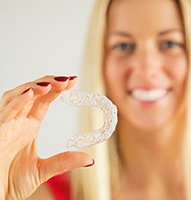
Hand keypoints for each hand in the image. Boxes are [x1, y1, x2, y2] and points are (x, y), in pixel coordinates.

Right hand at [0, 76, 93, 199]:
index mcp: (29, 126)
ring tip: (51, 84)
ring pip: (17, 97)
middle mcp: (17, 122)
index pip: (44, 101)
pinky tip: (31, 93)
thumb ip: (64, 161)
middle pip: (32, 93)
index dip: (57, 89)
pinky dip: (16, 101)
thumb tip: (89, 159)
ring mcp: (6, 125)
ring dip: (34, 87)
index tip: (73, 81)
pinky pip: (5, 112)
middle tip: (67, 80)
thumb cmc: (10, 182)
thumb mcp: (42, 170)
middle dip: (49, 83)